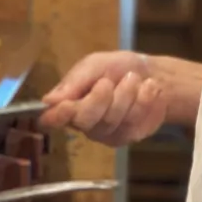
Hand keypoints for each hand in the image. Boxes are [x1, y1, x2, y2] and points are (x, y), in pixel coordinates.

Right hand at [39, 51, 167, 146]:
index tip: (67, 106)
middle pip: (85, 120)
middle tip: (109, 82)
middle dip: (100, 99)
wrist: (153, 74)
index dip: (58, 116)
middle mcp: (84, 124)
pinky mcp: (129, 136)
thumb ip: (74, 81)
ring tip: (133, 78)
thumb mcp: (94, 65)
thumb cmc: (117, 68)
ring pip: (112, 120)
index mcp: (68, 104)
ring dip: (126, 94)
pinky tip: (147, 89)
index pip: (54, 119)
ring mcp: (107, 133)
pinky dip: (143, 100)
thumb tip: (48, 101)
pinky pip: (134, 122)